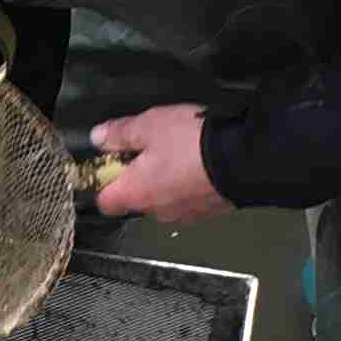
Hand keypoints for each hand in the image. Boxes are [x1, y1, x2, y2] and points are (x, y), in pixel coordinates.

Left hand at [88, 105, 234, 225]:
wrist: (244, 160)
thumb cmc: (189, 143)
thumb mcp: (149, 126)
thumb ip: (120, 133)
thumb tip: (97, 138)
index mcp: (136, 193)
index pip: (105, 202)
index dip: (104, 183)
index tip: (111, 163)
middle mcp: (157, 212)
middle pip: (137, 200)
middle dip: (139, 178)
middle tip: (150, 149)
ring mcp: (185, 215)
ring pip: (164, 199)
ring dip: (167, 181)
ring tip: (181, 153)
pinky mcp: (210, 212)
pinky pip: (189, 199)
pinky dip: (189, 185)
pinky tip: (201, 163)